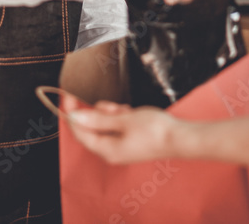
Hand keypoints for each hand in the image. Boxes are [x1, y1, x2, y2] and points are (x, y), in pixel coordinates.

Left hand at [63, 94, 182, 164]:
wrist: (179, 138)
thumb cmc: (153, 130)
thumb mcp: (123, 119)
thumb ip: (97, 118)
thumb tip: (75, 117)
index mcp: (106, 149)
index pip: (80, 132)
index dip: (72, 114)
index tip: (69, 95)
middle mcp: (110, 152)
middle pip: (92, 129)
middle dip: (99, 113)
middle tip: (114, 106)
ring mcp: (120, 149)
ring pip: (105, 126)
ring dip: (111, 114)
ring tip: (126, 110)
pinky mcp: (129, 143)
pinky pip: (116, 128)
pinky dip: (120, 119)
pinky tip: (132, 114)